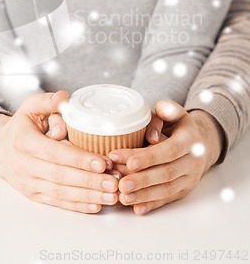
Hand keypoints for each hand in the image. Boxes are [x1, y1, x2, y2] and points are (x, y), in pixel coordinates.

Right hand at [0, 90, 119, 213]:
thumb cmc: (20, 126)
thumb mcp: (30, 107)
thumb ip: (49, 101)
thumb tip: (65, 98)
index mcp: (24, 142)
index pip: (55, 153)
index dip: (79, 159)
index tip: (102, 162)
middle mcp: (24, 165)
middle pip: (61, 176)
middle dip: (89, 181)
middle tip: (114, 181)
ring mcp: (28, 183)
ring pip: (60, 193)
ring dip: (88, 196)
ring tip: (111, 195)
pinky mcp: (33, 195)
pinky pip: (57, 202)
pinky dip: (77, 205)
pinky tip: (96, 205)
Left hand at [108, 100, 223, 214]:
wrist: (199, 142)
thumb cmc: (177, 124)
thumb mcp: (173, 112)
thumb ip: (162, 113)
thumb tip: (151, 136)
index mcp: (190, 139)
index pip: (169, 150)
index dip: (149, 157)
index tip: (129, 162)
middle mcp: (193, 161)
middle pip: (166, 173)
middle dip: (142, 180)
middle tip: (121, 184)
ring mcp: (190, 178)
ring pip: (166, 189)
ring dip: (144, 195)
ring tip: (123, 196)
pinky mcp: (184, 190)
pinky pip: (168, 199)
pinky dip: (152, 205)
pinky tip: (137, 208)